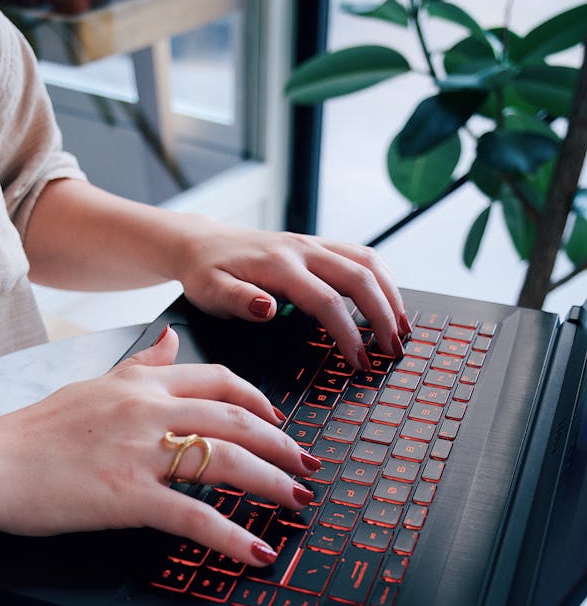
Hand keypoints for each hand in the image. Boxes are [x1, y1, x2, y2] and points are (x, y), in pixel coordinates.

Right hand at [0, 327, 319, 565]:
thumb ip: (140, 366)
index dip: (261, 403)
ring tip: (298, 501)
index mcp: (142, 384)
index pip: (220, 381)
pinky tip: (257, 552)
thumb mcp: (92, 384)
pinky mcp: (128, 497)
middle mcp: (148, 410)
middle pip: (238, 420)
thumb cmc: (33, 431)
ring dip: (273, 484)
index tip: (280, 423)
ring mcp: (140, 453)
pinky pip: (195, 516)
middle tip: (308, 467)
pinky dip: (233, 536)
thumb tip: (171, 340)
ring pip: (228, 462)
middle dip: (283, 445)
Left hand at [176, 221, 409, 368]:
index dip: (349, 334)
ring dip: (391, 295)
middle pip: (360, 278)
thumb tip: (268, 308)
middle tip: (394, 351)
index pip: (328, 301)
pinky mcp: (319, 246)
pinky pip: (361, 256)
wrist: (202, 243)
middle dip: (383, 316)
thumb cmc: (206, 273)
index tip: (360, 363)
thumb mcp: (210, 292)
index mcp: (280, 265)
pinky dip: (382, 279)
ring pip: (368, 262)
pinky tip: (389, 303)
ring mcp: (314, 245)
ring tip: (403, 330)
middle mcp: (303, 249)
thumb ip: (238, 300)